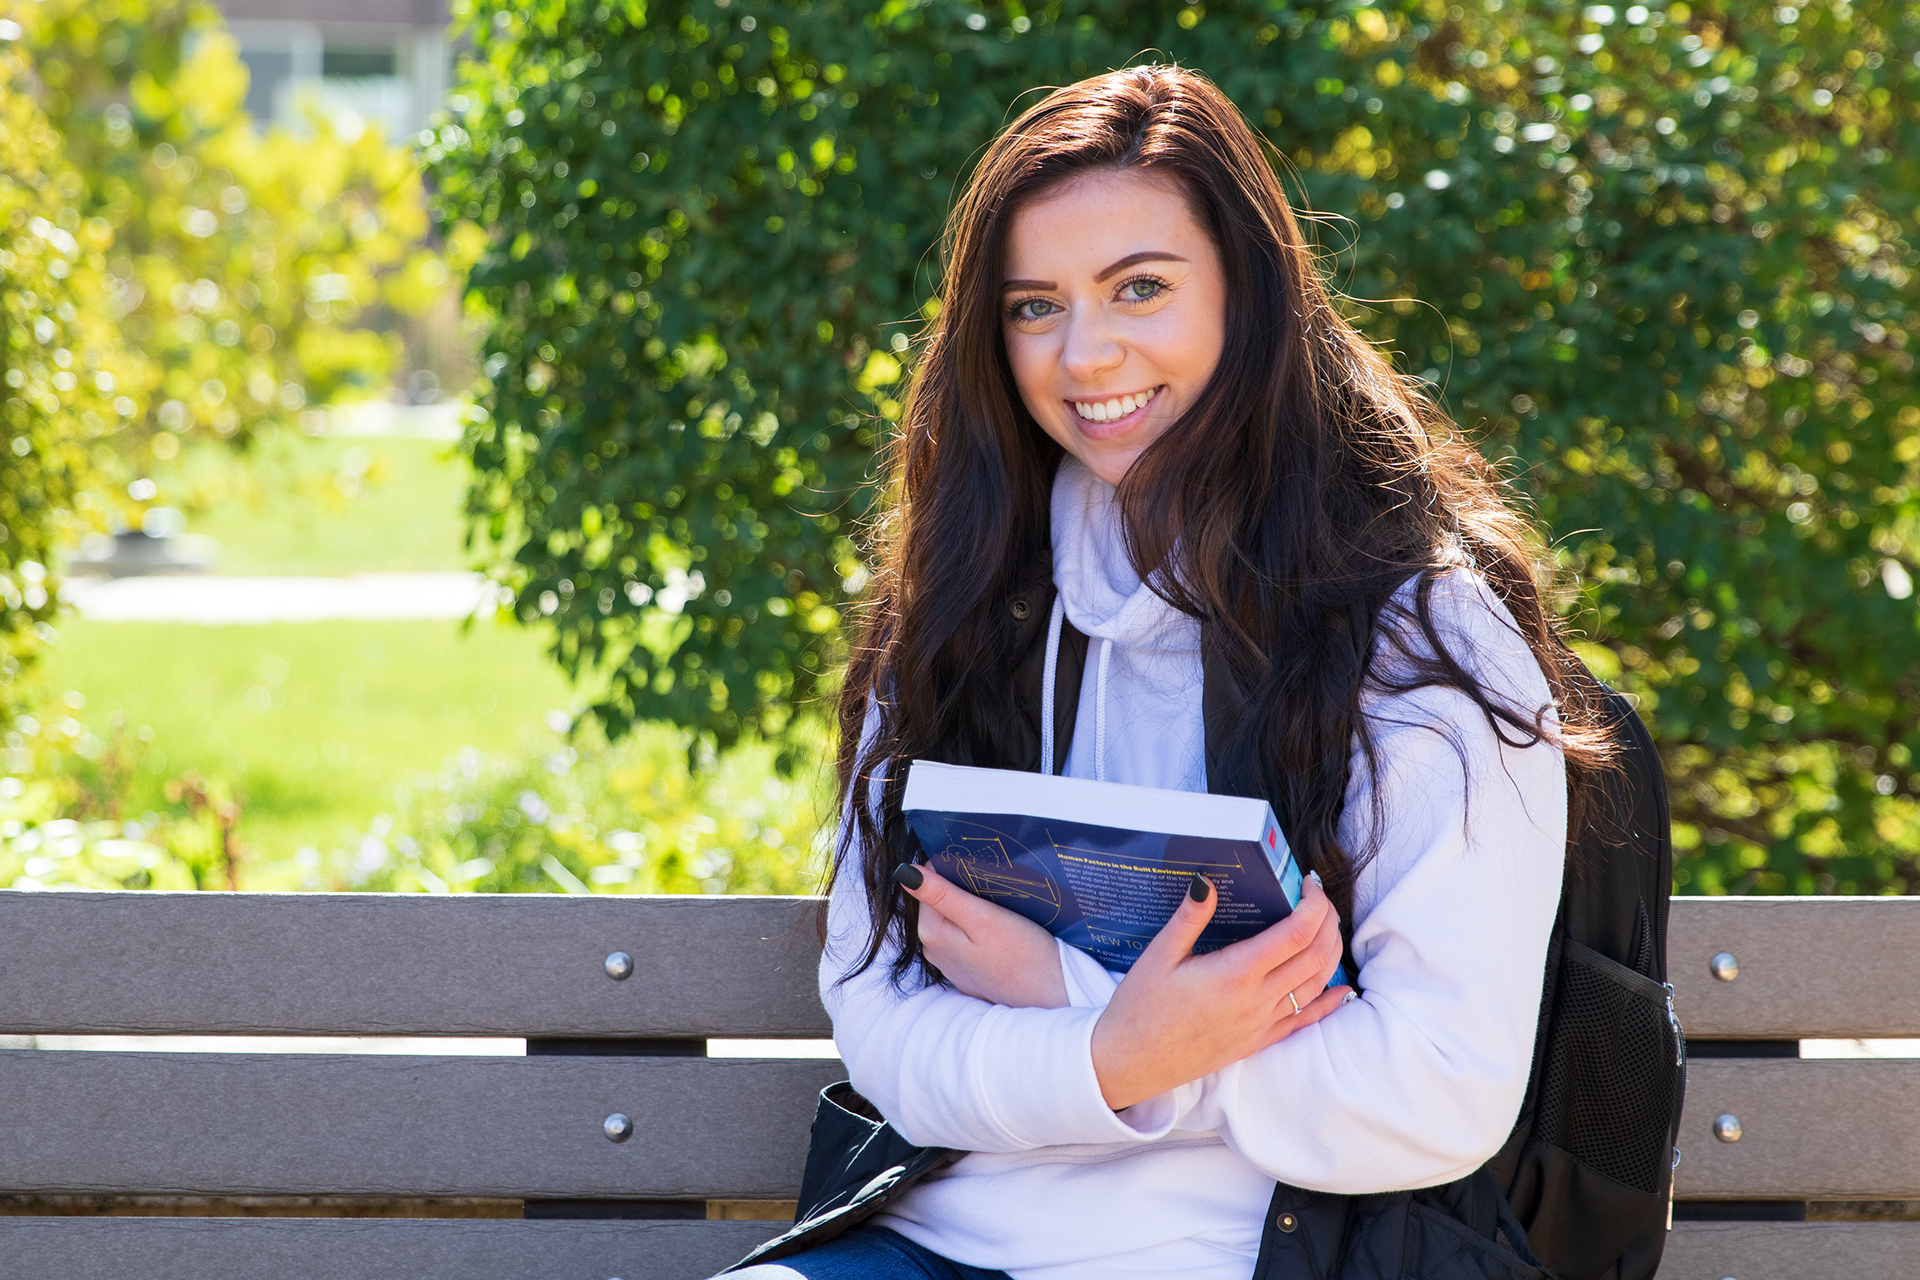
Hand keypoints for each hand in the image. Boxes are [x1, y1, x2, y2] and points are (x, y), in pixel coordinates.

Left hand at [896, 862, 1069, 1009]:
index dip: (954, 870)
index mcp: (931, 932)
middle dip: (962, 890)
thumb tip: (905, 871)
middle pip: (940, 903)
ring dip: (972, 909)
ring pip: (954, 920)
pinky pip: (966, 939)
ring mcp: (950, 963)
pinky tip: (1000, 929)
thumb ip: (942, 894)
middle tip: (994, 886)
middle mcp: (934, 950)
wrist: (1050, 994)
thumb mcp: (981, 917)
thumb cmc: (1021, 953)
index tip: (980, 870)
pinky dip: (978, 929)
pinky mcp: (968, 972)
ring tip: (1001, 906)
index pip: (929, 883)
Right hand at [1090, 871, 1351, 1110]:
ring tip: (1325, 927)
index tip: (1308, 883)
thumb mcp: (1158, 955)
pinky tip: (1341, 988)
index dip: (1313, 905)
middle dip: (1327, 921)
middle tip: (1318, 898)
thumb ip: (1189, 917)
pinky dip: (1328, 1001)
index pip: (1295, 934)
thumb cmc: (1140, 1008)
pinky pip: (1305, 1021)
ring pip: (1316, 985)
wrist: (1132, 1062)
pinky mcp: (1258, 1041)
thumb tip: (1206, 880)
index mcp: (1234, 973)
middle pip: (1315, 956)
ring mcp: (1261, 1024)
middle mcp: (1256, 1000)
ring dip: (1330, 952)